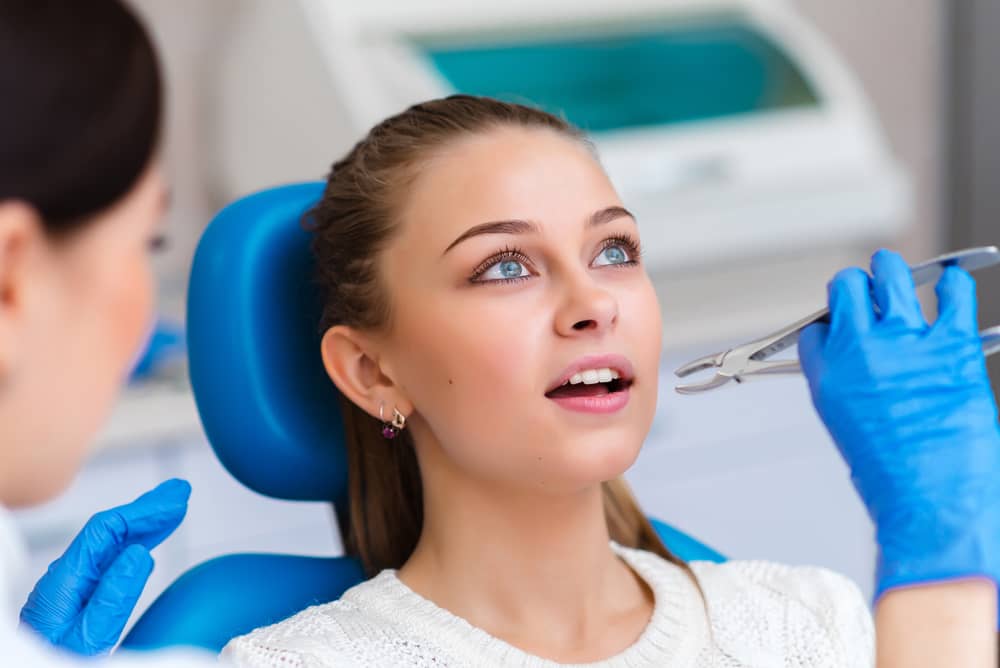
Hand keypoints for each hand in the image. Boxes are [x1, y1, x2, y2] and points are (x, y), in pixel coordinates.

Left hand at [19, 478, 190, 654]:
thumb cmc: (57, 665)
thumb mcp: (89, 638)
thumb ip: (113, 597)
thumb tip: (140, 552)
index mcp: (64, 582)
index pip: (107, 530)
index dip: (144, 511)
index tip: (176, 503)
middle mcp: (65, 578)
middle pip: (109, 531)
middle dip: (147, 509)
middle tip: (180, 491)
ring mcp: (71, 589)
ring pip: (111, 545)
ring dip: (144, 525)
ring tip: (174, 510)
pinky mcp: (77, 601)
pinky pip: (109, 562)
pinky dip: (135, 545)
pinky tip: (149, 545)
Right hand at [798, 249, 999, 598]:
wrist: (933, 501)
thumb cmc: (892, 480)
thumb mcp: (850, 431)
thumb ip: (850, 391)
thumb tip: (865, 373)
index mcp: (827, 376)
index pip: (815, 330)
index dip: (827, 326)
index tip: (837, 328)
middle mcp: (860, 351)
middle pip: (846, 288)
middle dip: (852, 286)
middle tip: (863, 288)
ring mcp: (906, 343)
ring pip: (891, 276)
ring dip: (890, 268)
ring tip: (894, 269)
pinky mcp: (952, 345)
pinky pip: (954, 296)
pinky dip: (953, 284)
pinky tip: (952, 283)